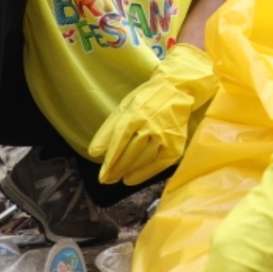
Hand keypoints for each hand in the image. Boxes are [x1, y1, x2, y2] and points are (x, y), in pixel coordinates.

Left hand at [88, 44, 217, 184]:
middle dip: (117, 169)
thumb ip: (109, 129)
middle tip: (106, 180)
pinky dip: (144, 174)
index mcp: (137, 113)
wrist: (178, 91)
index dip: (110, 159)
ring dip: (129, 171)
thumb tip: (94, 152)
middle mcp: (152, 125)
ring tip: (117, 179)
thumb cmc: (147, 99)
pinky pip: (159, 163)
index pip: (120, 140)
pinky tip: (132, 179)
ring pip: (144, 159)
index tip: (101, 174)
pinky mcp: (176, 144)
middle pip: (131, 152)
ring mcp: (166, 136)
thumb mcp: (125, 107)